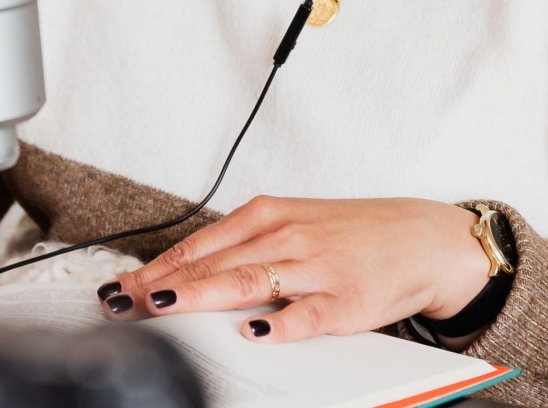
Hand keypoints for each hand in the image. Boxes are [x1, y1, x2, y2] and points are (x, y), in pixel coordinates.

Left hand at [98, 196, 489, 342]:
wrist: (426, 239)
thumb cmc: (354, 236)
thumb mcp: (293, 226)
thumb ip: (243, 246)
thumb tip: (184, 272)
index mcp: (268, 215)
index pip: (199, 245)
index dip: (156, 268)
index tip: (121, 287)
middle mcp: (286, 236)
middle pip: (213, 263)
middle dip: (162, 284)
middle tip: (123, 302)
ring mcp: (315, 268)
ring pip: (248, 281)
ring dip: (201, 294)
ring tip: (163, 305)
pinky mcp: (346, 300)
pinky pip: (306, 315)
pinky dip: (278, 324)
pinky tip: (252, 331)